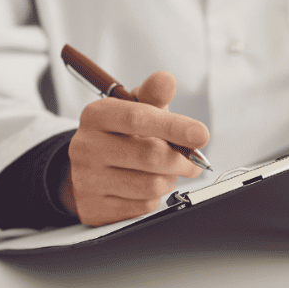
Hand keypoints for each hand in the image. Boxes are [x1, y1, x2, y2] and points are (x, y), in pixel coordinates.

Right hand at [60, 71, 209, 225]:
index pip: (139, 119)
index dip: (175, 127)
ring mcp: (87, 180)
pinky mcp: (94, 208)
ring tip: (166, 172)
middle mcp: (87, 147)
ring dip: (170, 180)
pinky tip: (146, 187)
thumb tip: (166, 80)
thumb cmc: (121, 136)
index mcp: (97, 116)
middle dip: (182, 160)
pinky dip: (155, 197)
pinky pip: (142, 206)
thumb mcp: (134, 109)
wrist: (88, 170)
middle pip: (151, 156)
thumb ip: (153, 96)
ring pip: (151, 185)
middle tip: (194, 161)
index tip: (201, 135)